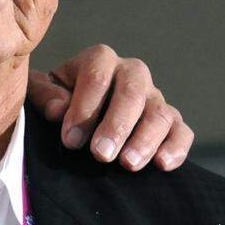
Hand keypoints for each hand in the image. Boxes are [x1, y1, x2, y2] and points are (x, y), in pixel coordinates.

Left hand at [27, 44, 193, 170]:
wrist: (81, 111)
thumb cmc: (58, 98)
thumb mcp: (43, 91)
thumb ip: (45, 95)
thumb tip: (58, 110)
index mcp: (99, 59)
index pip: (96, 77)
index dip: (84, 109)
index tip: (70, 140)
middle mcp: (131, 72)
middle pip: (132, 93)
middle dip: (116, 126)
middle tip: (101, 155)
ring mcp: (154, 96)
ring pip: (159, 113)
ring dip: (145, 140)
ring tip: (128, 164)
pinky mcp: (171, 121)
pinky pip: (182, 131)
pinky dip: (176, 147)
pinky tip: (162, 165)